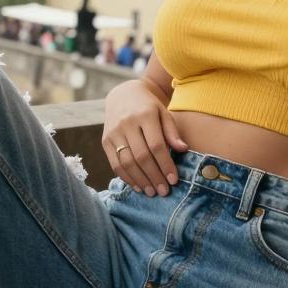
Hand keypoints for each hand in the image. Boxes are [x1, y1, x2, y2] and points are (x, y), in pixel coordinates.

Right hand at [102, 81, 187, 196]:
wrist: (123, 95)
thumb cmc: (149, 107)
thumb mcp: (164, 113)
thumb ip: (172, 132)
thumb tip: (183, 149)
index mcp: (145, 115)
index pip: (156, 145)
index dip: (165, 164)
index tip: (174, 180)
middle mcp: (127, 124)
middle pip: (141, 156)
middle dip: (154, 176)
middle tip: (164, 191)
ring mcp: (114, 133)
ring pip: (126, 163)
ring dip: (140, 180)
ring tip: (152, 192)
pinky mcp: (105, 141)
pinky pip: (115, 164)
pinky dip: (126, 178)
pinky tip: (138, 185)